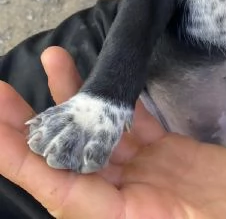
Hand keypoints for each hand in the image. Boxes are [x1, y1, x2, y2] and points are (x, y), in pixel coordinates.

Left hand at [0, 48, 225, 218]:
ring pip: (97, 131)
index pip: (62, 189)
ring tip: (51, 56)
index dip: (23, 161)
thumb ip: (150, 218)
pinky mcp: (169, 152)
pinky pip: (131, 120)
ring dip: (67, 98)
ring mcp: (148, 172)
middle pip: (67, 158)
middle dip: (27, 127)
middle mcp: (127, 199)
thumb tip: (87, 210)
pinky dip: (110, 96)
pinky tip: (95, 74)